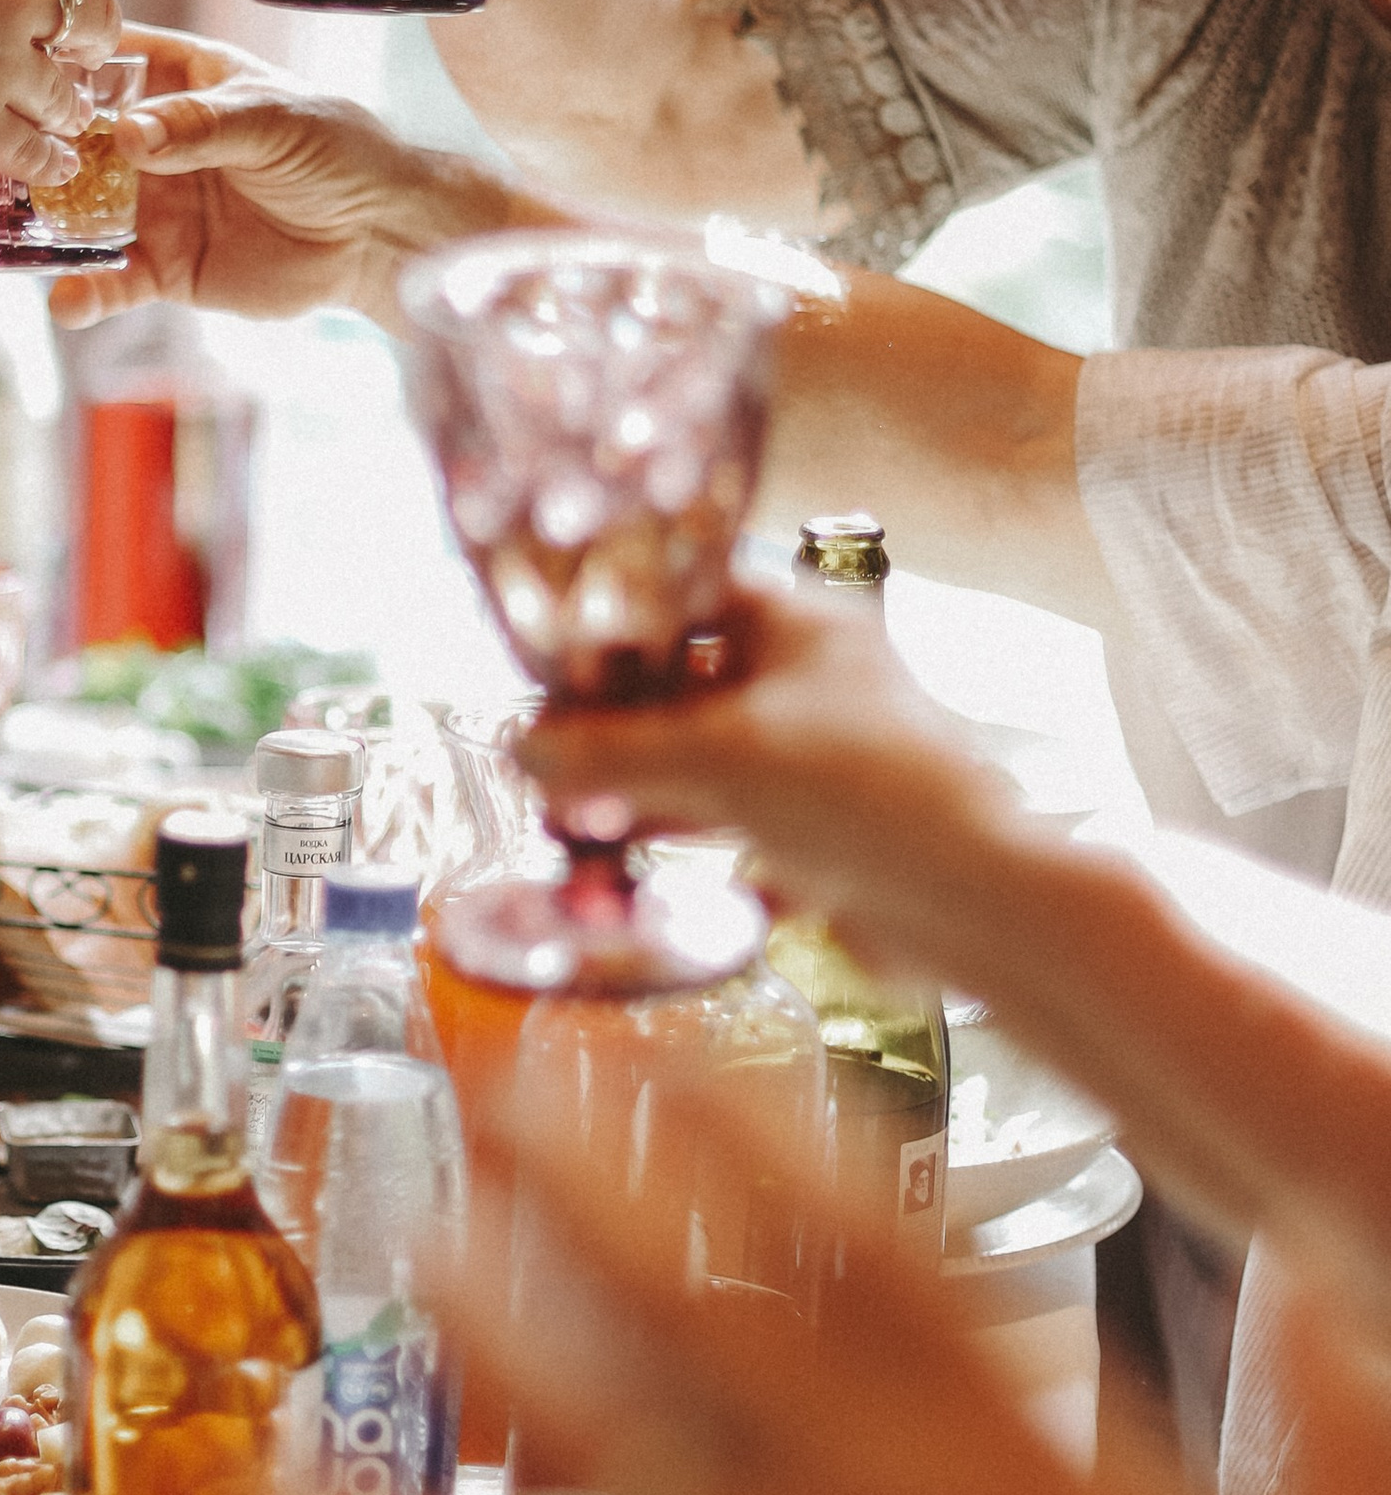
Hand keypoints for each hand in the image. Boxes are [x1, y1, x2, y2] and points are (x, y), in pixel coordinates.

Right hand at [49, 25, 546, 329]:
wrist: (380, 235)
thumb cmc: (338, 152)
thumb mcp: (272, 120)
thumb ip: (199, 126)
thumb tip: (128, 134)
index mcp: (183, 80)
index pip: (110, 63)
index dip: (65, 65)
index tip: (20, 71)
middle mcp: (157, 140)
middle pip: (80, 142)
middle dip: (39, 152)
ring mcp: (156, 205)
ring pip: (84, 214)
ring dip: (50, 226)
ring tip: (15, 238)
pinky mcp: (167, 267)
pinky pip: (116, 279)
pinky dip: (89, 292)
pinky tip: (69, 302)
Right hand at [514, 582, 1023, 979]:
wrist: (972, 902)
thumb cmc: (863, 795)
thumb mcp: (716, 760)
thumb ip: (610, 754)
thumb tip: (522, 748)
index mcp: (802, 626)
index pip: (689, 592)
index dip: (616, 621)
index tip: (550, 658)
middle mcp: (813, 680)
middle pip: (687, 681)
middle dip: (615, 720)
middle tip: (546, 752)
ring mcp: (820, 757)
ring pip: (706, 755)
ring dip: (641, 784)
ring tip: (570, 814)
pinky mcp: (823, 829)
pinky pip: (734, 818)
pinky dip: (683, 833)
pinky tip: (626, 857)